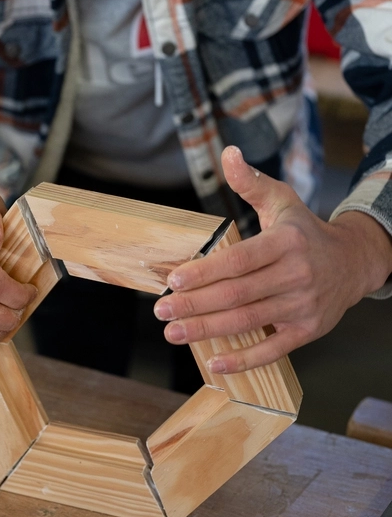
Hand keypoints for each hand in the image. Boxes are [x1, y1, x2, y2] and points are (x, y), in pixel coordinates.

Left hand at [154, 146, 391, 372]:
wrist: (354, 262)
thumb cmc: (305, 232)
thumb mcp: (282, 201)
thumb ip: (251, 182)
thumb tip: (228, 153)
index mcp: (286, 243)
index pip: (240, 261)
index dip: (206, 272)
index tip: (174, 280)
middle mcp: (297, 275)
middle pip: (238, 295)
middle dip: (196, 305)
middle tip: (162, 311)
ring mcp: (303, 306)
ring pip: (249, 322)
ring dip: (208, 331)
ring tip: (174, 333)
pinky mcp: (306, 331)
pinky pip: (272, 350)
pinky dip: (243, 359)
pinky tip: (214, 363)